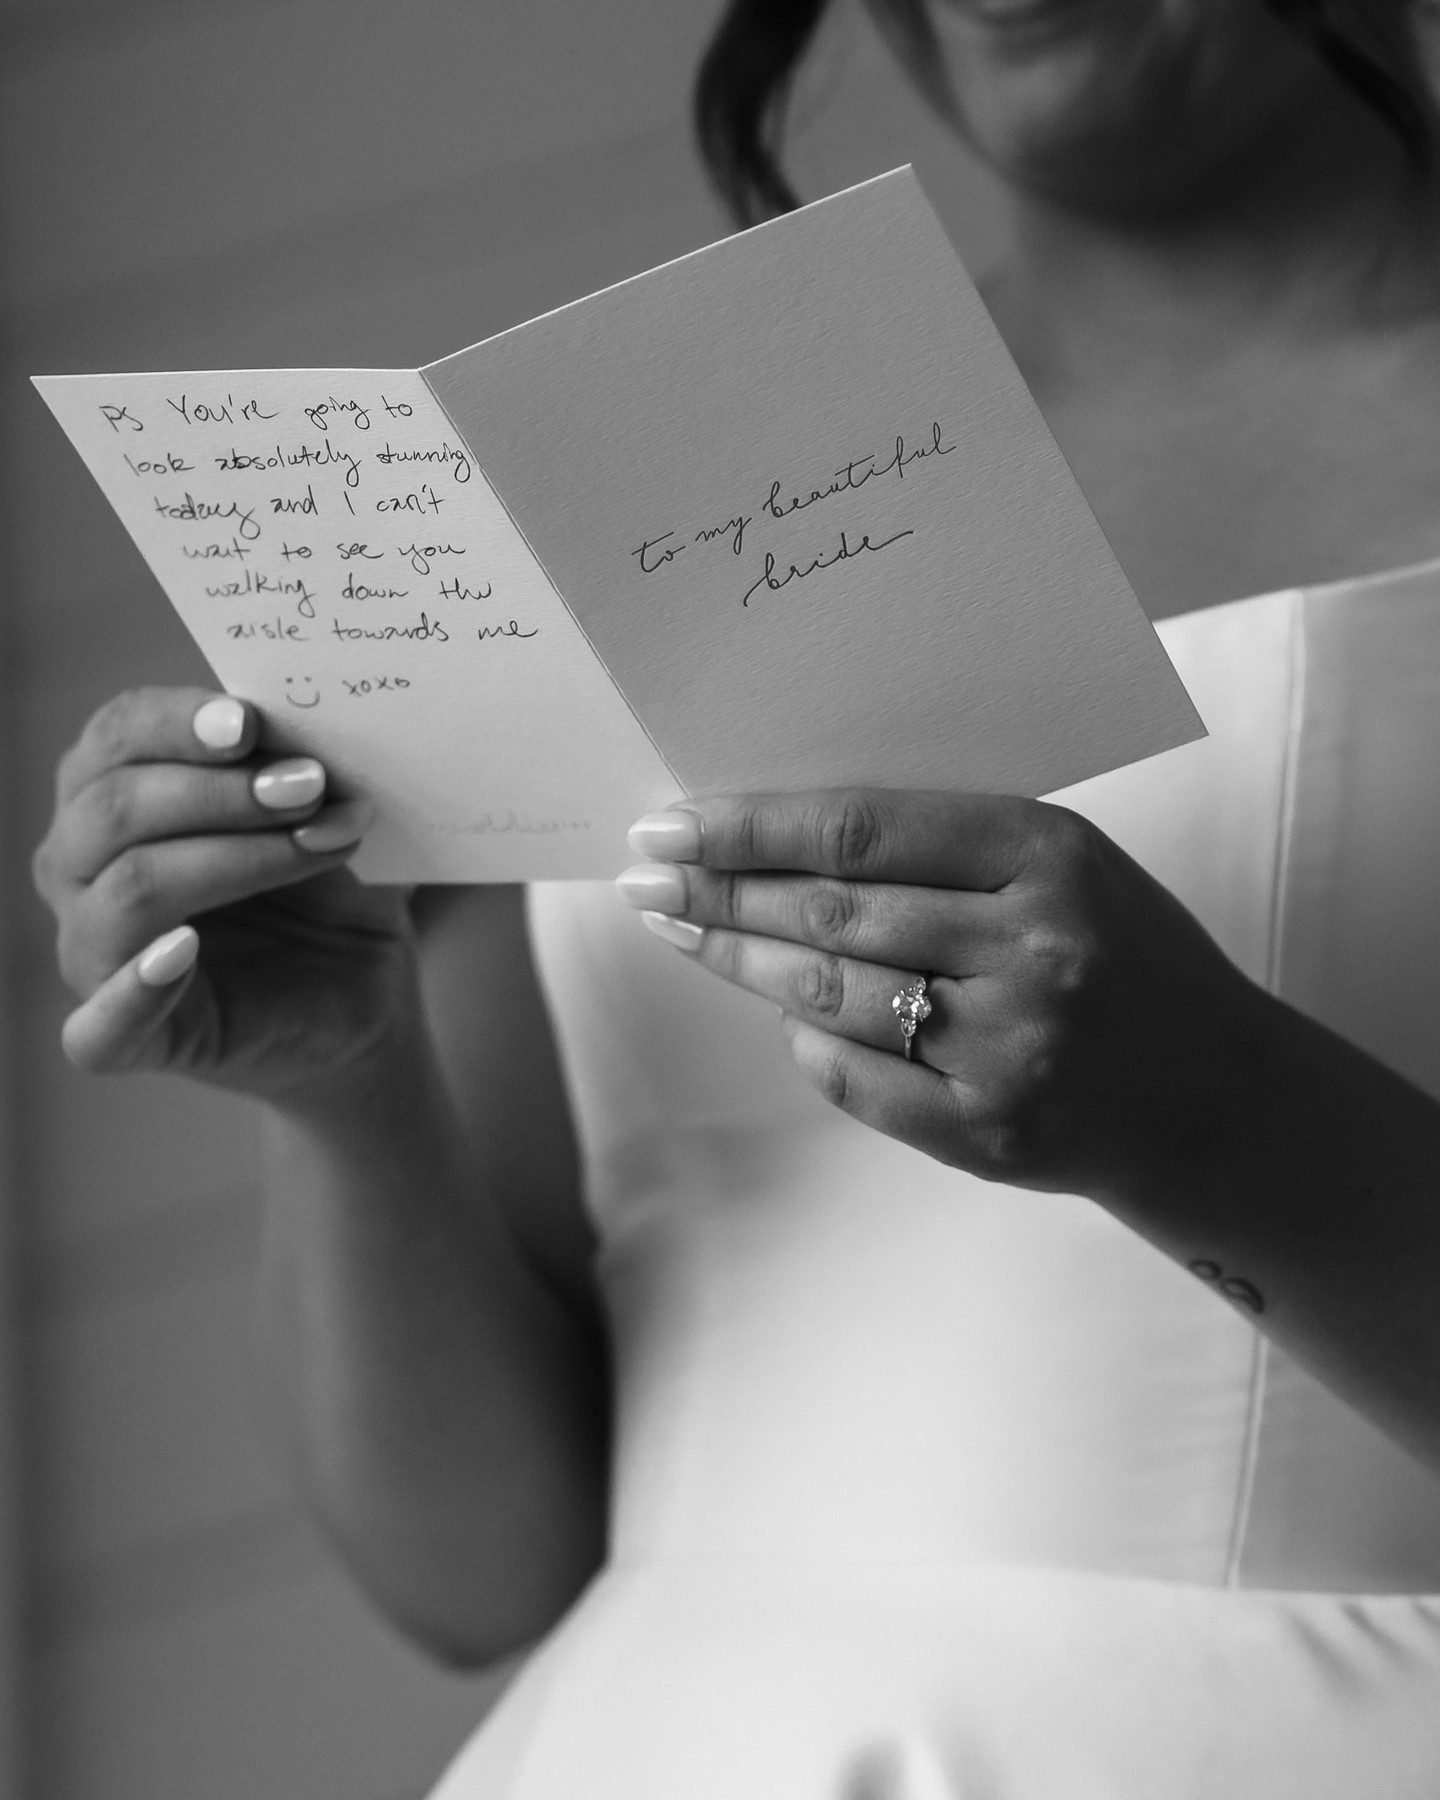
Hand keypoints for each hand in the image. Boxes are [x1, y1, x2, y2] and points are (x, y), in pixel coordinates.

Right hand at [33, 686, 411, 1099]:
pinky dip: (137, 989)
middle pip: (114, 807)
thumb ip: (320, 765)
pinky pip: (99, 1025)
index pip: (117, 734)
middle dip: (219, 791)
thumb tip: (328, 721)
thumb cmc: (332, 889)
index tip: (251, 722)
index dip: (178, 722)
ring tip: (317, 846)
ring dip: (231, 859)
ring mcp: (92, 951)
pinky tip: (186, 951)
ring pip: (129, 889)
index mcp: (114, 788)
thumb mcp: (336, 814)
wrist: (364, 996)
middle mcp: (79, 865)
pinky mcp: (121, 1038)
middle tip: (311, 785)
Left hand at [615, 788, 1272, 1204]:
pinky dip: (808, 1045)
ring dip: (740, 962)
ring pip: (832, 995)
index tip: (670, 823)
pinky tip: (781, 1016)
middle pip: (831, 912)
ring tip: (682, 932)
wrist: (1214, 1094)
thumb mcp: (1063, 863)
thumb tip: (778, 836)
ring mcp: (1010, 1050)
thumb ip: (945, 846)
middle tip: (646, 881)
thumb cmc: (1123, 954)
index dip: (749, 826)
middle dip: (719, 893)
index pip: (861, 830)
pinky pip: (857, 1083)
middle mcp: (1032, 950)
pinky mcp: (990, 1133)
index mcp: (1049, 856)